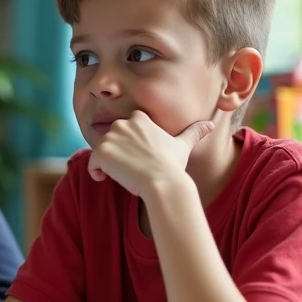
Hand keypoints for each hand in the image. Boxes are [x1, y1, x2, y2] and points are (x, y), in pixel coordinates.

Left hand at [88, 112, 213, 197]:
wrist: (163, 183)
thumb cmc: (173, 166)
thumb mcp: (183, 146)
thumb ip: (193, 132)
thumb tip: (210, 124)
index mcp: (140, 118)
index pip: (126, 129)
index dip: (128, 145)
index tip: (137, 159)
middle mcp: (123, 123)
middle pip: (112, 140)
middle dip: (117, 154)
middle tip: (131, 169)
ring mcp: (111, 137)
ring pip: (101, 151)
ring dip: (107, 164)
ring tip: (122, 175)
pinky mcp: (101, 152)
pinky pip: (91, 162)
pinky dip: (95, 172)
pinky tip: (105, 179)